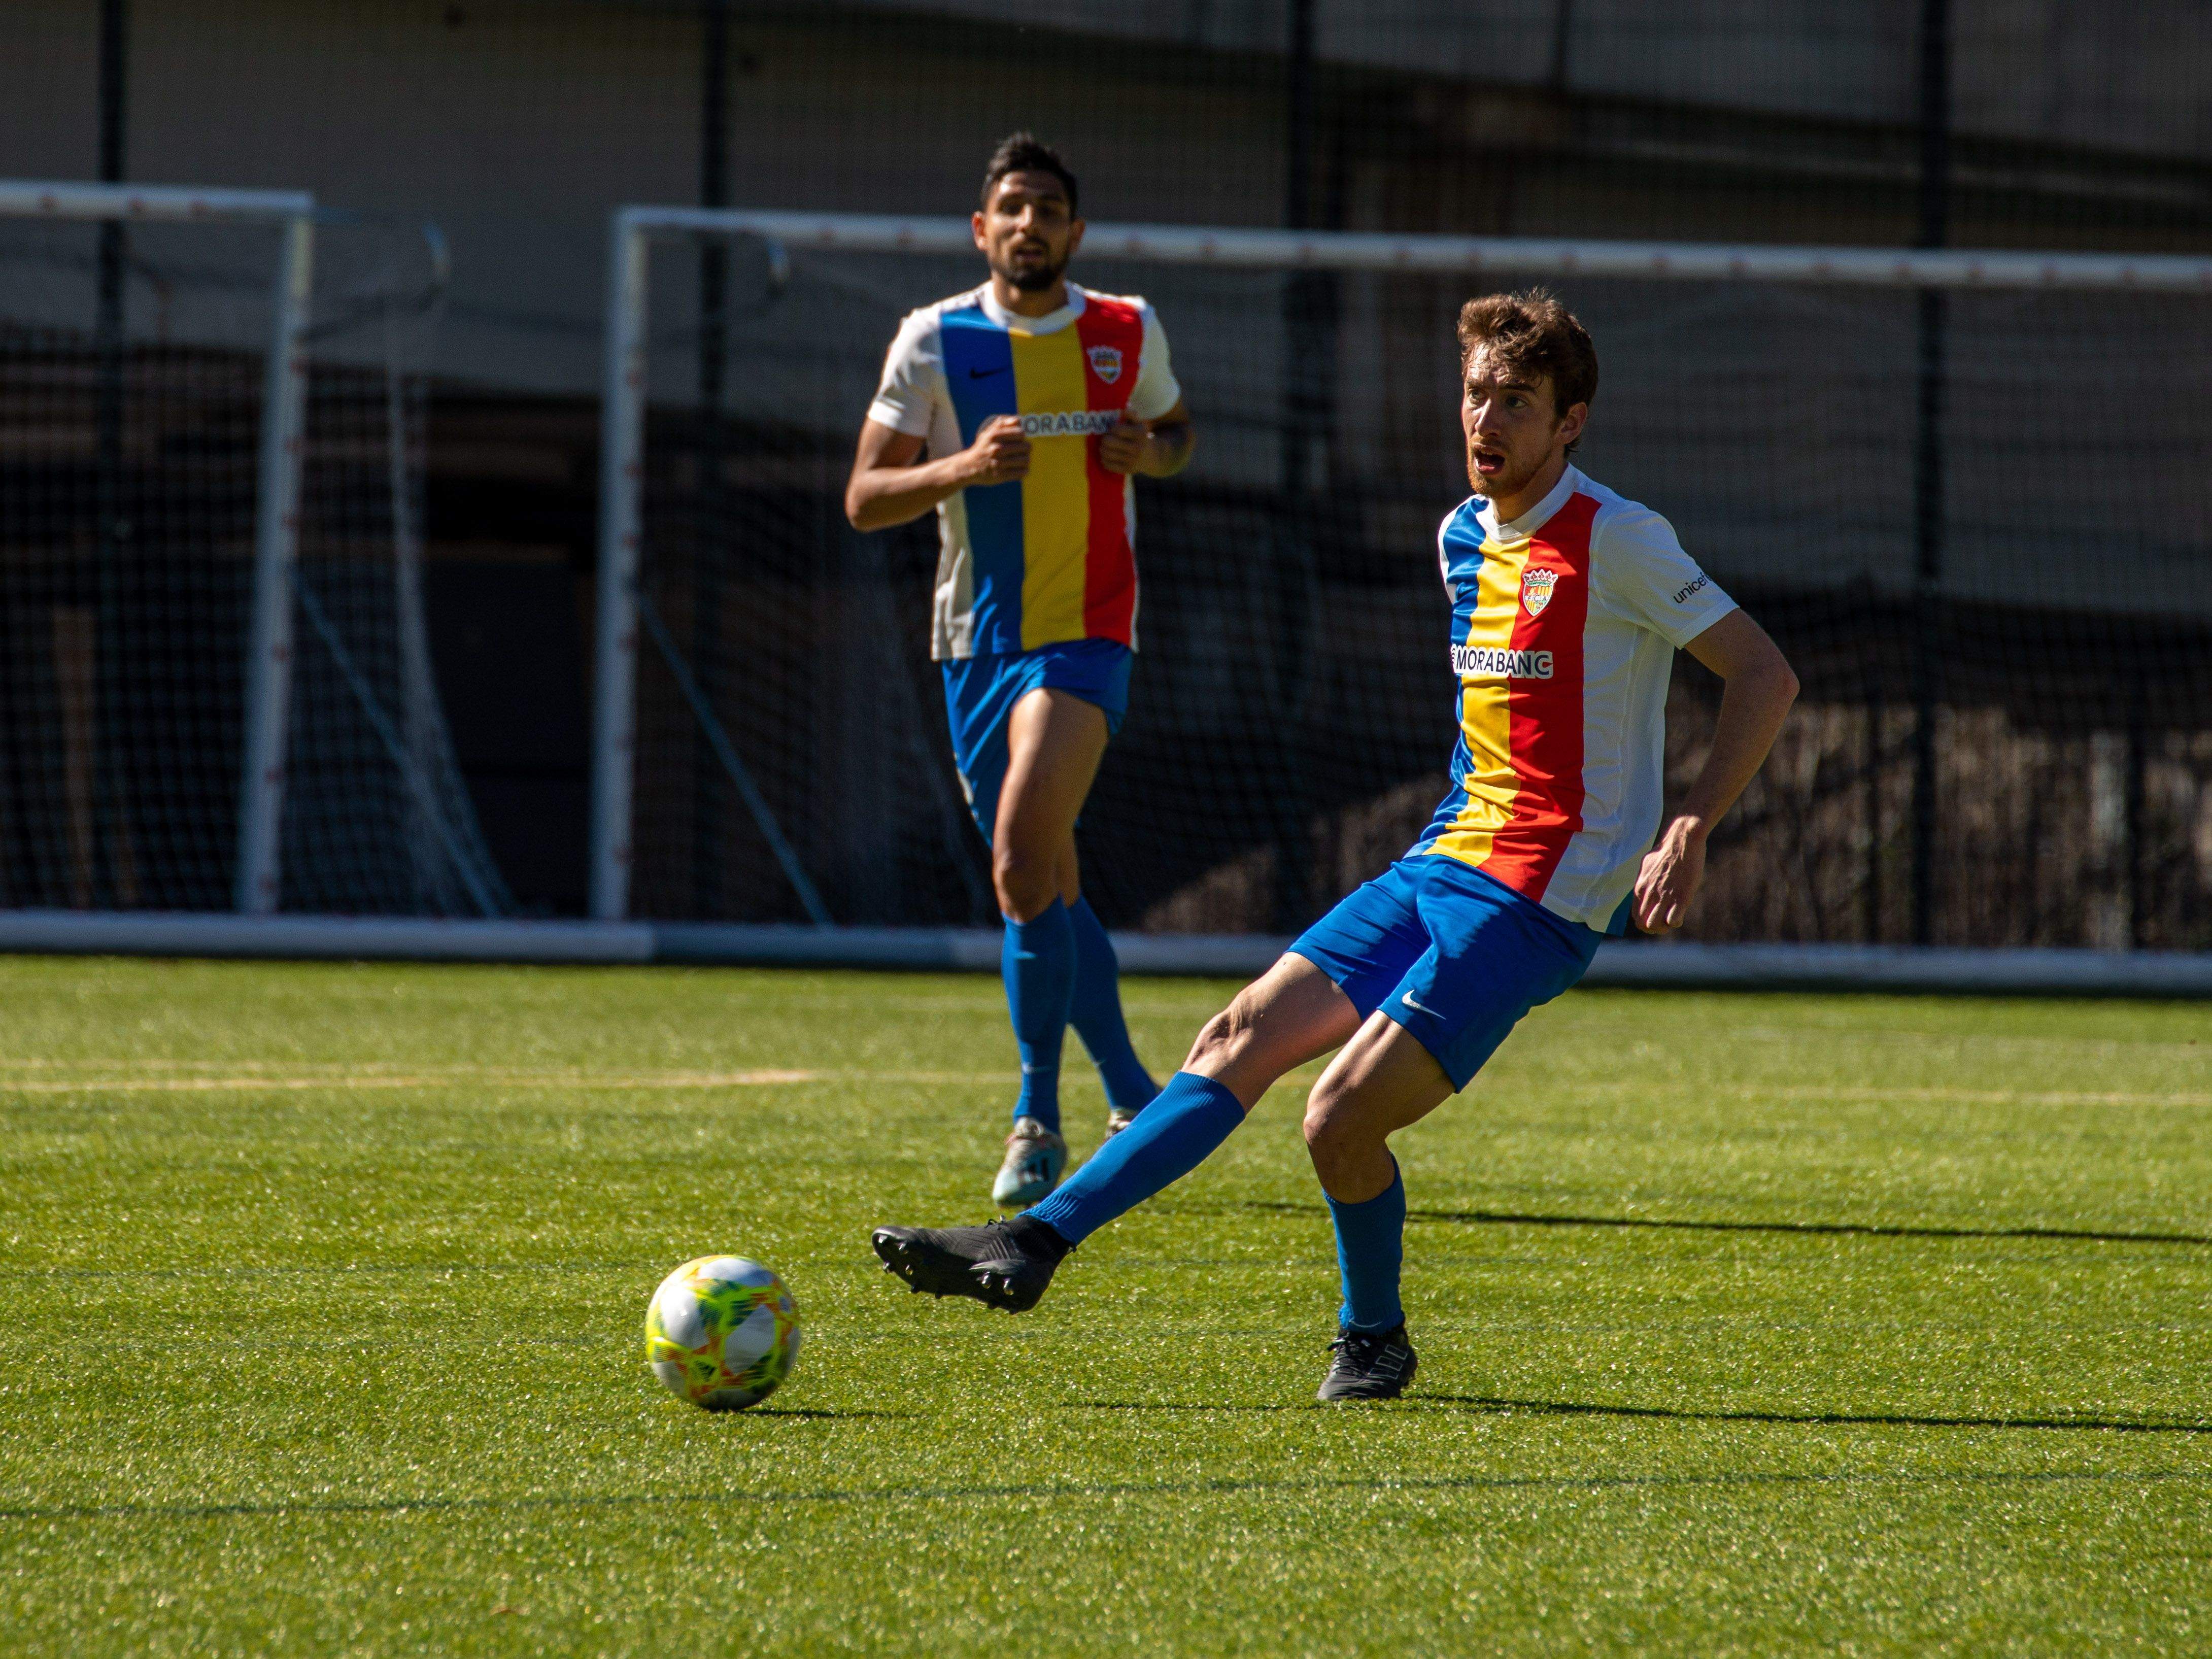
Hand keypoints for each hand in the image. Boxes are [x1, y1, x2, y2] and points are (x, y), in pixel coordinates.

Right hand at [962, 415, 1029, 485]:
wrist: (969, 466)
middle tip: (1022, 450)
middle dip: (1026, 448)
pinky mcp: (1000, 476)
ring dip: (1025, 460)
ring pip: (1025, 460)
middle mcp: (996, 449)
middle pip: (1025, 447)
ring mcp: (998, 463)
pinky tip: (1020, 468)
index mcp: (994, 436)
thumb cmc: (983, 447)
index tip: (1018, 439)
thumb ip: (1003, 423)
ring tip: (1021, 459)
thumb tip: (1019, 419)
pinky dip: (1023, 470)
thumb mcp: (989, 432)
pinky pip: (1021, 472)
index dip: (1022, 436)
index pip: (1020, 433)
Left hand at [1097, 414, 1150, 475]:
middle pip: (1108, 442)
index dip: (1111, 429)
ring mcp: (1132, 461)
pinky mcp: (1127, 470)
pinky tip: (1107, 456)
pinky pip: (1108, 465)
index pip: (1117, 429)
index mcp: (1140, 435)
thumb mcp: (1141, 424)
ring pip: (1106, 454)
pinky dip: (1104, 460)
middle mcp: (1137, 448)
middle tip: (1106, 439)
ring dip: (1102, 449)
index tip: (1112, 430)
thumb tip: (1123, 411)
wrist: (1153, 457)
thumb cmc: (1142, 437)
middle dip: (1105, 439)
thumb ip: (1132, 415)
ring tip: (1104, 447)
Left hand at [1633, 816, 1707, 934]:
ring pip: (1655, 925)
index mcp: (1640, 887)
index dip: (1644, 921)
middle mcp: (1649, 894)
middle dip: (1654, 928)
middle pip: (1644, 924)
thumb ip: (1644, 880)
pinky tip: (1680, 914)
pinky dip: (1675, 922)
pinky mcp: (1680, 897)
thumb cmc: (1666, 851)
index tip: (1654, 917)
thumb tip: (1642, 888)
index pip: (1636, 916)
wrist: (1682, 841)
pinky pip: (1672, 921)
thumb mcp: (1646, 865)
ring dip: (1664, 927)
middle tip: (1664, 922)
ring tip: (1672, 919)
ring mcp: (1664, 897)